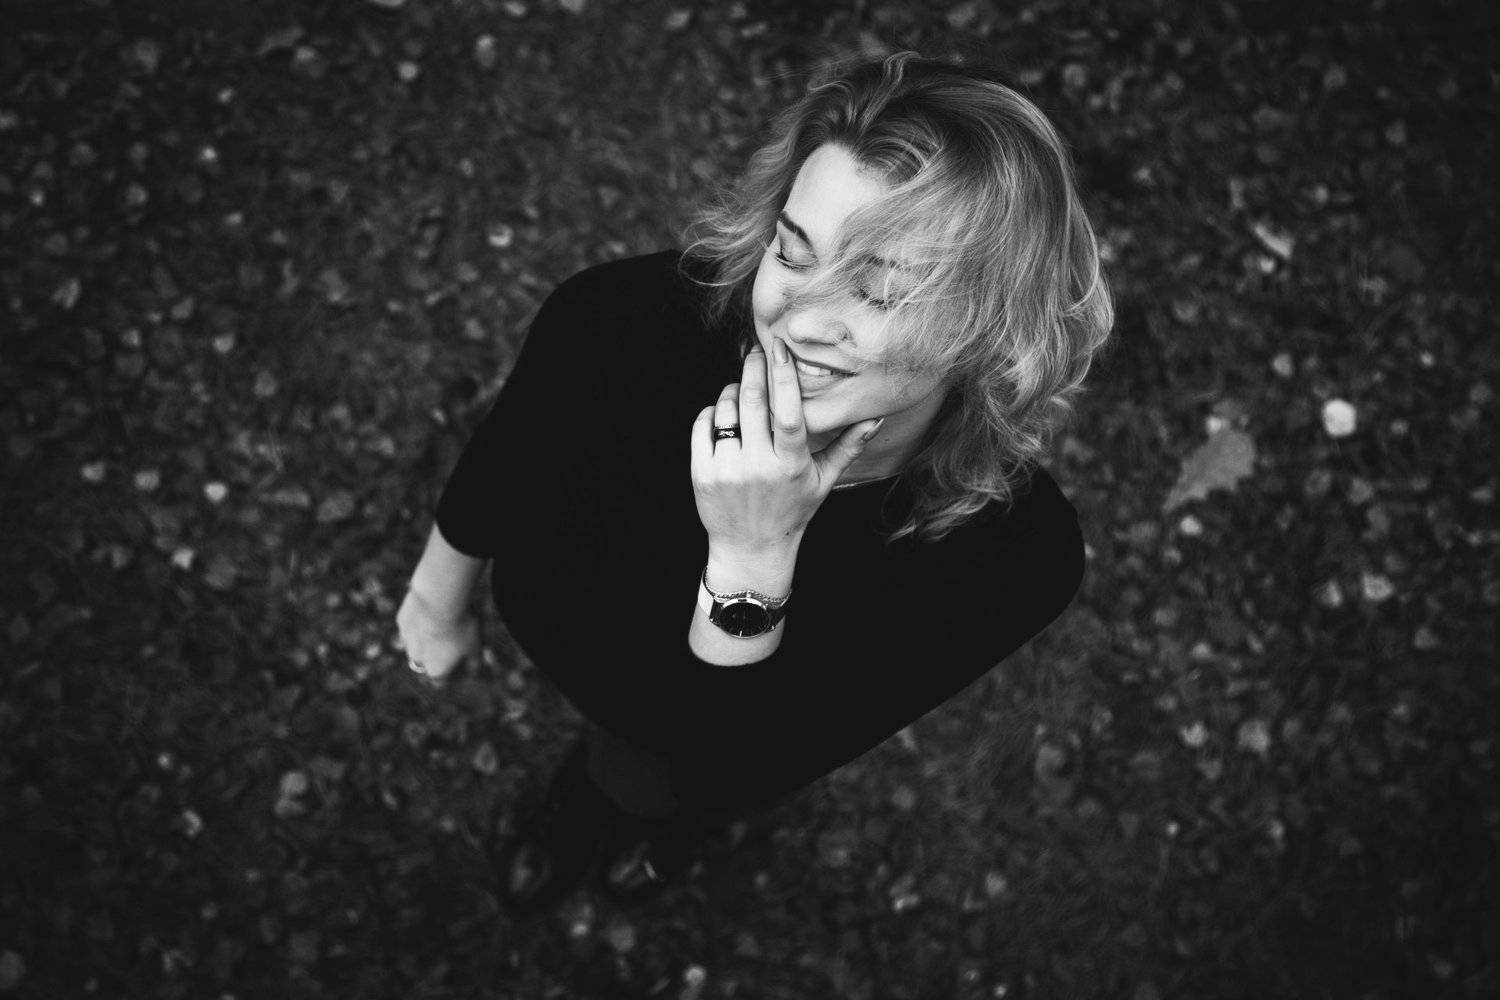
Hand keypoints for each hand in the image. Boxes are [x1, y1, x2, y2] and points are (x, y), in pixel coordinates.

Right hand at [395, 588, 479, 687]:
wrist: (438, 599)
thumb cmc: (460, 626)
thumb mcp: (475, 646)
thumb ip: (474, 663)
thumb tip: (474, 672)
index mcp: (436, 670)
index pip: (441, 683)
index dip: (451, 675)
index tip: (461, 663)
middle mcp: (418, 660)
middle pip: (425, 666)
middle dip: (436, 659)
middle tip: (450, 643)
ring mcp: (406, 641)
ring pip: (415, 646)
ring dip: (425, 641)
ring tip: (441, 625)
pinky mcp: (401, 623)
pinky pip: (410, 627)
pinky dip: (419, 624)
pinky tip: (429, 612)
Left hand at [691, 337, 883, 556]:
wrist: (752, 547)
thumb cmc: (793, 510)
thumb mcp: (824, 480)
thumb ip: (848, 447)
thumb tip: (876, 417)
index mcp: (790, 465)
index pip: (788, 414)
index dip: (783, 378)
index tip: (780, 350)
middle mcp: (758, 466)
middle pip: (752, 403)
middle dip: (752, 369)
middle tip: (756, 353)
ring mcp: (727, 470)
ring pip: (725, 410)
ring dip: (731, 391)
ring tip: (739, 391)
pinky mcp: (702, 473)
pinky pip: (702, 426)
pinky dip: (711, 412)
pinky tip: (722, 415)